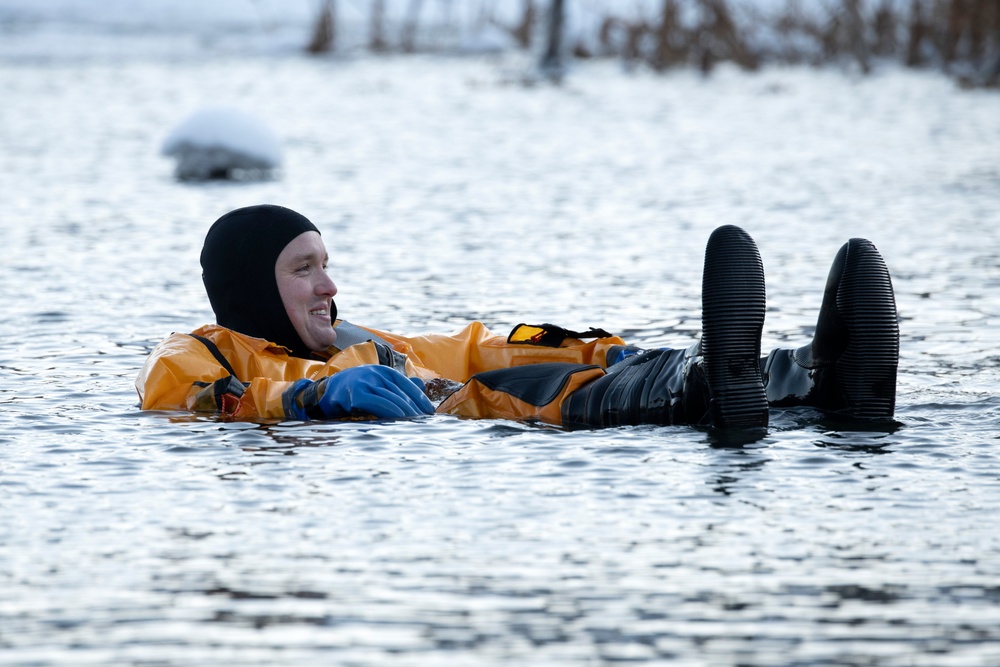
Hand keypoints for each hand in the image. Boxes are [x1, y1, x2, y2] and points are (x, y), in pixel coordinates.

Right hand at [314, 365, 434, 419]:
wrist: (327, 392)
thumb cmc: (356, 391)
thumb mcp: (379, 385)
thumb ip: (399, 386)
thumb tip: (422, 385)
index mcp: (385, 371)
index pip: (408, 386)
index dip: (420, 400)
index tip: (430, 414)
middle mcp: (376, 373)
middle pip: (401, 393)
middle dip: (414, 409)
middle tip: (424, 423)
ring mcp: (366, 381)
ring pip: (391, 398)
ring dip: (405, 413)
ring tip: (415, 425)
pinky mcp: (356, 393)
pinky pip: (377, 403)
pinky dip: (389, 411)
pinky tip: (398, 421)